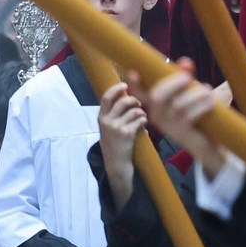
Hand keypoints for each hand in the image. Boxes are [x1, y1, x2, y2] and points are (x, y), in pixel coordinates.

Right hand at [97, 82, 144, 208]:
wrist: (116, 162)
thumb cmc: (114, 143)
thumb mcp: (107, 127)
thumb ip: (113, 113)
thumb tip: (126, 95)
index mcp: (101, 117)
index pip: (106, 97)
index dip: (116, 88)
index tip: (125, 84)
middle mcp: (107, 121)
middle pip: (123, 101)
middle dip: (134, 100)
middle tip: (138, 104)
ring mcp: (116, 127)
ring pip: (135, 110)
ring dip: (141, 112)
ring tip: (141, 117)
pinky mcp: (127, 134)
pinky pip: (141, 120)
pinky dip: (144, 120)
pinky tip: (143, 124)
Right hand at [131, 60, 226, 178]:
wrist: (206, 144)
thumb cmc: (197, 116)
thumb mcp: (190, 95)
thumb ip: (186, 78)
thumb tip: (184, 62)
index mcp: (156, 106)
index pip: (140, 94)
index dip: (135, 84)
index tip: (132, 72)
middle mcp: (157, 116)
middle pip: (157, 96)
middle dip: (173, 83)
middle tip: (188, 77)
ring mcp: (168, 125)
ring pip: (177, 105)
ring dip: (195, 94)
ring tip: (207, 91)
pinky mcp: (182, 132)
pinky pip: (190, 115)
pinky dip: (202, 105)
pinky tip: (211, 103)